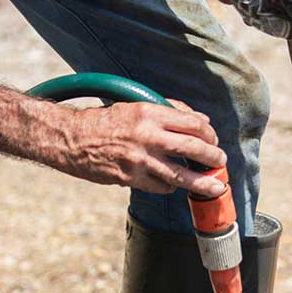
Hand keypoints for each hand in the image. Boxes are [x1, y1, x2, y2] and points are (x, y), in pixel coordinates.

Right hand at [61, 98, 225, 194]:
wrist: (71, 138)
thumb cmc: (105, 121)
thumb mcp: (135, 106)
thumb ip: (169, 111)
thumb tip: (200, 120)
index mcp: (149, 113)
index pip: (192, 123)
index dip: (209, 133)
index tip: (213, 139)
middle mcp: (146, 135)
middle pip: (193, 148)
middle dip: (213, 156)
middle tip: (220, 161)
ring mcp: (138, 159)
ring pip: (181, 175)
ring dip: (202, 182)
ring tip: (216, 185)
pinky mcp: (130, 178)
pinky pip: (161, 186)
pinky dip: (171, 186)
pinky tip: (173, 184)